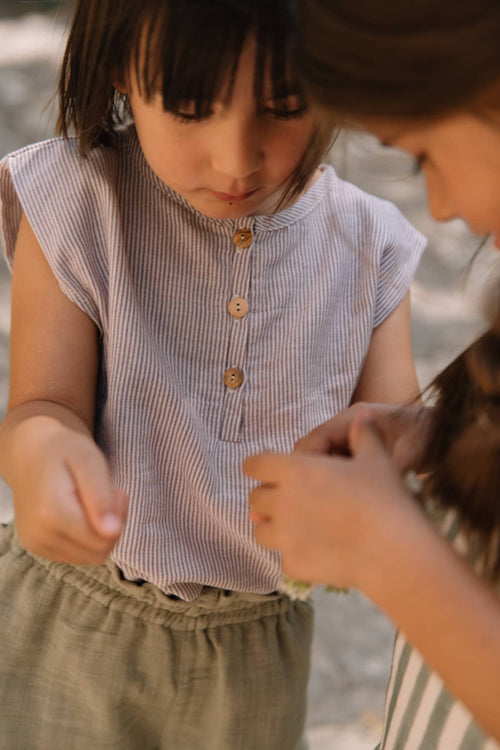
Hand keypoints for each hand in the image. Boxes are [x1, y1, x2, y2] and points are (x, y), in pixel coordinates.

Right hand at [11, 417, 127, 563]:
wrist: (31, 454)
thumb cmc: (64, 452)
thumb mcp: (89, 461)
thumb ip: (101, 497)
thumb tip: (113, 531)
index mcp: (52, 514)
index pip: (104, 540)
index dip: (119, 518)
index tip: (117, 491)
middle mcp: (40, 536)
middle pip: (99, 552)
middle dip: (112, 527)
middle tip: (108, 495)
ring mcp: (36, 544)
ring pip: (90, 557)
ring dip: (100, 533)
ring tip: (93, 503)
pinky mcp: (38, 547)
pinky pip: (77, 555)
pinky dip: (86, 538)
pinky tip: (81, 513)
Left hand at [244, 411, 422, 592]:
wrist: (395, 551)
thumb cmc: (385, 499)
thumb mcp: (376, 459)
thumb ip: (364, 434)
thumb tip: (365, 416)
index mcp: (294, 471)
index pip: (254, 464)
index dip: (262, 466)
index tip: (273, 472)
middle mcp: (281, 503)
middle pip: (255, 498)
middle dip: (270, 498)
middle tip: (293, 501)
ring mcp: (284, 537)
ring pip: (260, 531)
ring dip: (274, 527)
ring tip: (298, 527)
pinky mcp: (294, 565)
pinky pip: (283, 558)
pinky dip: (295, 554)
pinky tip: (316, 551)